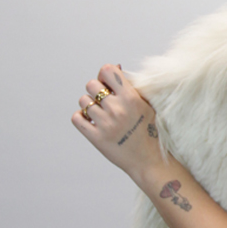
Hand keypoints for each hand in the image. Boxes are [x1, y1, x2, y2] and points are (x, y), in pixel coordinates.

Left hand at [71, 64, 162, 180]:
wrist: (149, 160)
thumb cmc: (149, 131)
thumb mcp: (146, 105)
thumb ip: (130, 86)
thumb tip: (114, 67)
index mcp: (131, 98)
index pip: (107, 71)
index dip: (105, 74)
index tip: (108, 83)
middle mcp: (117, 109)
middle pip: (91, 85)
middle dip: (96, 90)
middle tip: (104, 100)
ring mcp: (105, 124)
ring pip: (83, 101)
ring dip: (89, 105)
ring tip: (100, 113)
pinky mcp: (96, 138)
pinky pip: (77, 118)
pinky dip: (81, 117)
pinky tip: (92, 121)